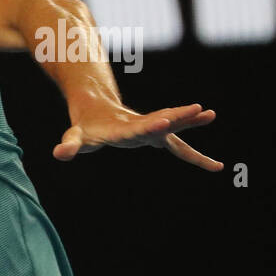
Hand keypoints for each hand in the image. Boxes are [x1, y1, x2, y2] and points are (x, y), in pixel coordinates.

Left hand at [54, 102, 220, 170]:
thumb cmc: (85, 127)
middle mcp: (140, 126)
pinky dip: (194, 155)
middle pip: (162, 121)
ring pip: (174, 127)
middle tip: (201, 110)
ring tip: (211, 114)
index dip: (150, 126)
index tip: (164, 122)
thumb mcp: (75, 137)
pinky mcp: (157, 135)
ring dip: (191, 122)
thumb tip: (60, 153)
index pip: (137, 128)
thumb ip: (69, 145)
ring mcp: (151, 129)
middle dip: (179, 118)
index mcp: (121, 128)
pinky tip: (215, 166)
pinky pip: (178, 146)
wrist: (97, 109)